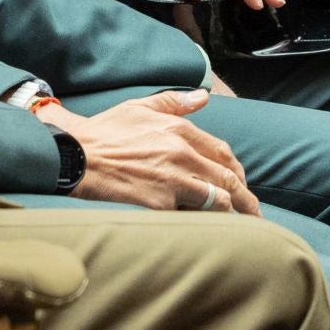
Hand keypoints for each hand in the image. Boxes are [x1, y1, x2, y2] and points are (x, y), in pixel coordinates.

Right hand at [38, 91, 257, 213]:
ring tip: (242, 225)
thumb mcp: (139, 107)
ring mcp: (173, 179)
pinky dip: (204, 223)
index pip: (223, 152)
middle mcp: (182, 153)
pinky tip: (213, 233)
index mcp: (179, 130)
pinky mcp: (160, 204)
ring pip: (218, 199)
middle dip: (245, 197)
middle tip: (253, 210)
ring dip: (232, 213)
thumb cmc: (104, 132)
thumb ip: (174, 101)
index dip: (237, 170)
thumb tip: (204, 97)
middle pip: (228, 178)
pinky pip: (193, 216)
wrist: (76, 156)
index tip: (241, 182)